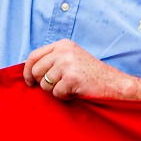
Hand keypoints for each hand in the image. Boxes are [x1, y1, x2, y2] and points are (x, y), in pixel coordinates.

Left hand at [24, 39, 138, 100]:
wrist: (114, 83)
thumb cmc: (92, 73)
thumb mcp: (71, 58)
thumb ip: (52, 59)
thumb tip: (28, 69)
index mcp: (62, 44)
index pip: (34, 55)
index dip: (27, 70)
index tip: (29, 81)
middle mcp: (63, 51)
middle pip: (36, 70)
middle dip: (42, 83)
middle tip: (58, 86)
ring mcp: (67, 64)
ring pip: (45, 84)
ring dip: (55, 90)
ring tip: (70, 87)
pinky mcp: (71, 78)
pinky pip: (56, 93)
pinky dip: (64, 96)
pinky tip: (75, 92)